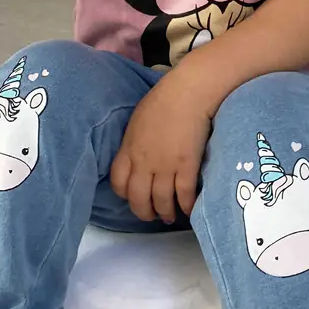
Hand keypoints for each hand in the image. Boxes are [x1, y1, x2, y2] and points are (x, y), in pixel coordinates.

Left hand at [111, 70, 211, 222]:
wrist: (188, 92)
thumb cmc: (164, 99)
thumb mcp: (138, 121)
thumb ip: (135, 141)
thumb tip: (139, 153)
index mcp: (129, 150)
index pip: (118, 183)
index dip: (125, 195)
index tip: (133, 196)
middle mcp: (143, 163)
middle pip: (138, 198)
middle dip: (144, 212)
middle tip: (152, 215)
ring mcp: (165, 166)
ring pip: (161, 201)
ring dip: (166, 212)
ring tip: (171, 216)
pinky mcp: (187, 165)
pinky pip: (184, 193)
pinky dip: (186, 205)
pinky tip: (189, 209)